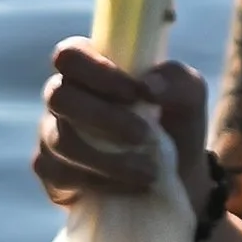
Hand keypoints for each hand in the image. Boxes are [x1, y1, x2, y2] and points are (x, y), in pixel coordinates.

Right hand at [33, 42, 212, 213]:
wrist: (174, 176)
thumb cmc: (175, 122)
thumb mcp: (189, 96)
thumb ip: (176, 81)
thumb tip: (148, 86)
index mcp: (91, 66)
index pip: (70, 55)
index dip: (97, 72)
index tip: (135, 93)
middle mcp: (64, 95)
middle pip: (59, 96)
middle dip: (104, 118)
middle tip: (144, 135)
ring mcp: (52, 134)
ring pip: (60, 141)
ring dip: (108, 158)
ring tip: (149, 171)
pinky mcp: (52, 173)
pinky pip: (60, 175)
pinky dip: (100, 183)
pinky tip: (130, 186)